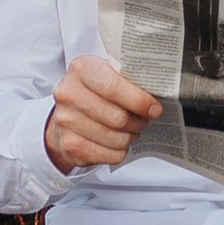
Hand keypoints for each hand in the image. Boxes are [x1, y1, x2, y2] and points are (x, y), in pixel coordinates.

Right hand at [45, 53, 164, 174]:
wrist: (65, 114)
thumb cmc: (93, 91)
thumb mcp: (107, 73)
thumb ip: (128, 78)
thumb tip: (158, 93)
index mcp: (82, 69)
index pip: (113, 87)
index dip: (139, 101)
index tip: (155, 108)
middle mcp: (69, 94)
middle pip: (117, 118)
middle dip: (138, 122)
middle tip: (144, 119)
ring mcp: (67, 121)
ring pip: (116, 139)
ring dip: (130, 137)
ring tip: (130, 130)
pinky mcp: (70, 145)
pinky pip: (110, 155)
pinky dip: (120, 151)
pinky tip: (117, 142)